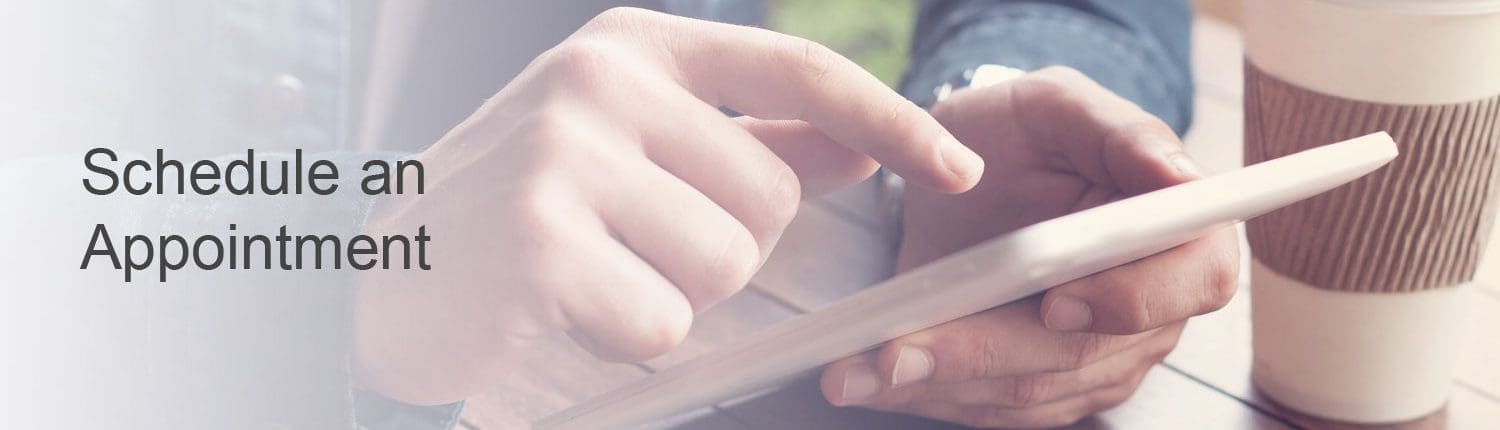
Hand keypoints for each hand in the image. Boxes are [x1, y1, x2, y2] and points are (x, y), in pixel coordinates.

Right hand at [351, 8, 984, 404]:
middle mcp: (598, 83)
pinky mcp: (541, 240)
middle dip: (724, 245)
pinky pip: (664, 322)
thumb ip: (747, 141)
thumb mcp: (632, 148)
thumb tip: (857, 144)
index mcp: (631, 49)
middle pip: (769, 197)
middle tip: (634, 245)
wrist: (393, 274)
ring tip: (598, 274)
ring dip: (676, 294)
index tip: (955, 165)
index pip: (796, 72)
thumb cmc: (526, 210)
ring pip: (724, 263)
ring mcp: (563, 156)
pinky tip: (568, 309)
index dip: (890, 119)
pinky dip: (630, 338)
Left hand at [820, 67, 1239, 426]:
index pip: (1193, 279)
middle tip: (901, 349)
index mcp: (1182, 230)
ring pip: (1030, 392)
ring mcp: (1103, 357)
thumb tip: (1175, 172)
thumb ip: (1118, 129)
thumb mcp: (1057, 105)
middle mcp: (1156, 306)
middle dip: (986, 352)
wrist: (963, 173)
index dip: (1131, 299)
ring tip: (863, 365)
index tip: (1054, 302)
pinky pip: (993, 408)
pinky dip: (928, 393)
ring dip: (941, 381)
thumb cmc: (1019, 133)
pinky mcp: (1047, 388)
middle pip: (1086, 353)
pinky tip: (871, 377)